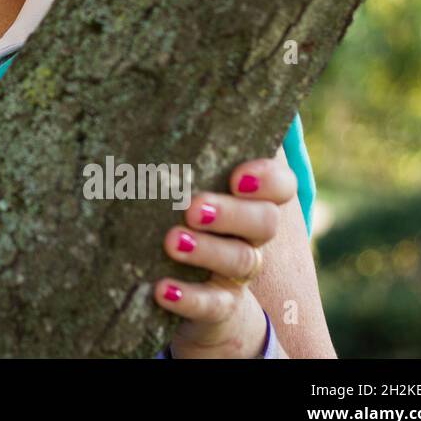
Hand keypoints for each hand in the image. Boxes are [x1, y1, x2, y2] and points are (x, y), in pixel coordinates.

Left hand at [153, 157, 295, 357]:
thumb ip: (176, 161)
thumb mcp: (180, 187)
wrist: (190, 291)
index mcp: (248, 200)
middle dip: (231, 213)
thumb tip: (138, 114)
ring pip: (241, 260)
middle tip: (193, 208)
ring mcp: (237, 273)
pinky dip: (189, 298)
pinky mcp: (219, 306)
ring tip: (172, 242)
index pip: (281, 185)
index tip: (238, 177)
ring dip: (208, 250)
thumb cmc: (176, 217)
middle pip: (265, 221)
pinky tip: (163, 289)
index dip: (269, 179)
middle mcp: (250, 236)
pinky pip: (213, 304)